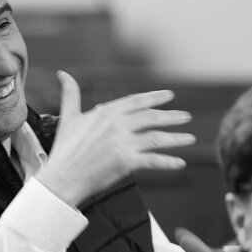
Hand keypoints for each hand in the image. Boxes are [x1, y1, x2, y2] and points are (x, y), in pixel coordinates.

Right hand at [36, 70, 195, 206]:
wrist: (62, 177)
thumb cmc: (64, 150)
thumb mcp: (68, 117)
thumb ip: (70, 94)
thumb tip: (62, 73)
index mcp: (105, 113)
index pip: (136, 101)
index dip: (154, 97)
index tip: (169, 96)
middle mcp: (117, 125)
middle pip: (151, 117)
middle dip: (171, 116)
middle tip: (186, 117)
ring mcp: (123, 143)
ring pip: (156, 138)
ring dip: (176, 138)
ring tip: (190, 138)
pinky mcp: (126, 162)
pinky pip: (153, 160)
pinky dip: (168, 162)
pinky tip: (180, 162)